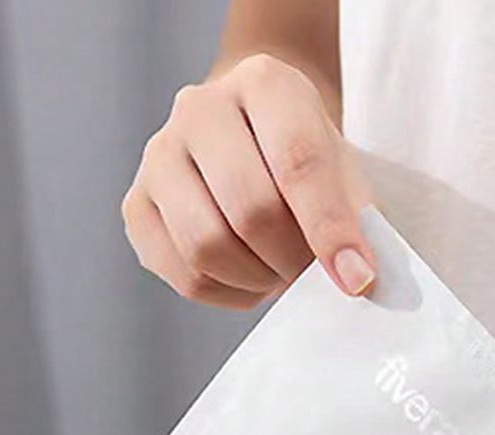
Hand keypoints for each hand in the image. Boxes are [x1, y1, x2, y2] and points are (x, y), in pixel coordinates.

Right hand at [122, 54, 373, 308]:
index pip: (297, 161)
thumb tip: (354, 278)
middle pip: (249, 209)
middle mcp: (199, 108)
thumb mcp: (344, 172)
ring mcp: (159, 155)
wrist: (253, 138)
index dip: (329, 230)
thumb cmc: (304, 161)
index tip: (357, 278)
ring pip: (207, 246)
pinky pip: (184, 274)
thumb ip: (354, 220)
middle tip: (310, 273)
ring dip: (256, 278)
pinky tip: (248, 277)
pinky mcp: (137, 206)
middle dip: (291, 259)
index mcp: (263, 82)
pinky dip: (226, 292)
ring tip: (278, 272)